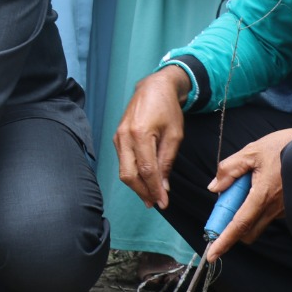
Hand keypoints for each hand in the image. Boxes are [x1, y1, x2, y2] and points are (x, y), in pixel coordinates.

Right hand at [114, 65, 189, 209]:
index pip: (146, 170)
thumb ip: (167, 161)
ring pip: (123, 170)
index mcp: (140, 133)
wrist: (153, 88)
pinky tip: (144, 180)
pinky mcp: (117, 138)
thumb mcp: (174, 135)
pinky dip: (133, 174)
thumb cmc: (167, 108)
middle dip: (142, 192)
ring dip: (137, 185)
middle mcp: (124, 136)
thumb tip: (163, 186)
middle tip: (155, 203)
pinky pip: (123, 162)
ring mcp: (117, 137)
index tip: (163, 203)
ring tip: (151, 196)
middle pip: (128, 174)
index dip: (154, 189)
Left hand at [205, 127, 291, 260]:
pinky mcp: (289, 207)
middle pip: (248, 231)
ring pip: (258, 222)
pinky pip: (269, 213)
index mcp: (263, 195)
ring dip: (245, 212)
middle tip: (223, 208)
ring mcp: (284, 209)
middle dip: (232, 228)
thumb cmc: (286, 147)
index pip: (240, 224)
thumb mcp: (252, 151)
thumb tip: (214, 187)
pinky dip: (257, 205)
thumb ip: (229, 169)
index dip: (224, 241)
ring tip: (246, 183)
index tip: (212, 255)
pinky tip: (260, 184)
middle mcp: (275, 208)